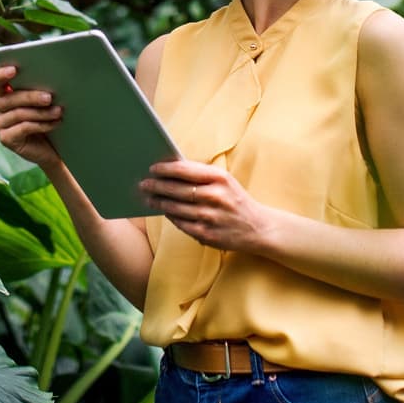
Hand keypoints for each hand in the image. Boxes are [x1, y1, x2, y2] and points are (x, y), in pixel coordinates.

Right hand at [0, 64, 63, 168]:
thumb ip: (39, 89)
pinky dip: (41, 125)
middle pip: (10, 98)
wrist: (52, 148)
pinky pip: (23, 128)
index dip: (1, 74)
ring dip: (41, 112)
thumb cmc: (47, 119)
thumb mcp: (43, 102)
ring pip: (18, 113)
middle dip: (31, 97)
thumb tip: (49, 79)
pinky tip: (54, 123)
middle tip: (50, 97)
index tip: (15, 69)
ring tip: (58, 111)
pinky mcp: (5, 139)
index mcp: (3, 94)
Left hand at [139, 159, 276, 253]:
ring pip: (175, 208)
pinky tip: (164, 211)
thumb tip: (171, 169)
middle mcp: (215, 196)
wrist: (259, 228)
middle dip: (156, 186)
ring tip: (149, 198)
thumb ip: (201, 175)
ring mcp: (210, 217)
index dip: (165, 169)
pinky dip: (170, 217)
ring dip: (159, 202)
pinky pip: (181, 224)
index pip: (185, 170)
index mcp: (220, 178)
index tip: (152, 168)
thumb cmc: (236, 200)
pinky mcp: (207, 234)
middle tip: (144, 184)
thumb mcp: (225, 182)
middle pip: (176, 189)